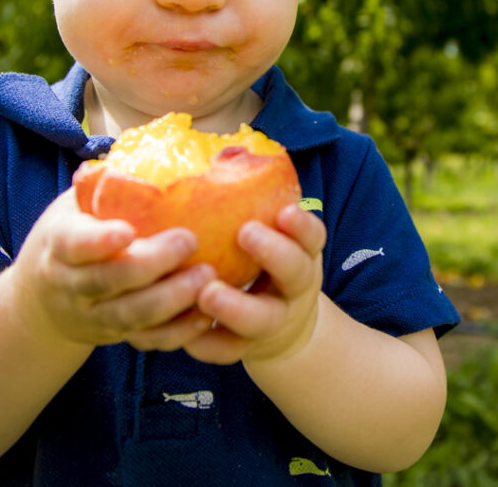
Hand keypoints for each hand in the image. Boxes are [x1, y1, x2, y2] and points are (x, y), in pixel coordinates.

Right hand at [7, 187, 216, 350]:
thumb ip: (108, 182)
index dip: (97, 242)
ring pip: (129, 316)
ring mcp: (91, 316)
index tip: (126, 232)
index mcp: (59, 244)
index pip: (73, 244)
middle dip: (150, 266)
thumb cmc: (74, 232)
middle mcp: (70, 285)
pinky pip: (145, 341)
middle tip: (190, 242)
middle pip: (108, 282)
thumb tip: (166, 139)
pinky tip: (207, 315)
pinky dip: (176, 332)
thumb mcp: (76, 205)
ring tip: (208, 279)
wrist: (41, 300)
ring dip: (170, 301)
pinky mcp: (113, 337)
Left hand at [182, 203, 325, 365]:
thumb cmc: (264, 260)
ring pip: (261, 320)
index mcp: (303, 253)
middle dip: (274, 253)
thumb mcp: (273, 230)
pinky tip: (184, 335)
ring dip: (235, 306)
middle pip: (296, 273)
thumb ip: (249, 199)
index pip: (313, 236)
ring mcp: (274, 321)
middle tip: (246, 233)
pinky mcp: (247, 349)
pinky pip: (228, 352)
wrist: (283, 327)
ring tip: (205, 293)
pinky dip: (208, 344)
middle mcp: (294, 287)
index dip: (302, 225)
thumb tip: (212, 145)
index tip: (284, 210)